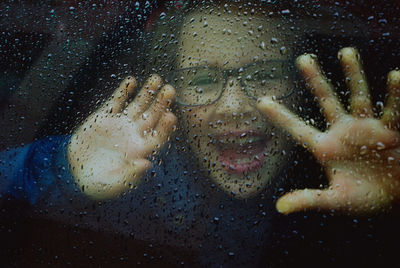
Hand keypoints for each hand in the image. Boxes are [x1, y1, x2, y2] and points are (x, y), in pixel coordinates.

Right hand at [68, 75, 176, 199]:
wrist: (75, 173)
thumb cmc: (99, 184)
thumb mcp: (114, 185)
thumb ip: (131, 175)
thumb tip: (146, 164)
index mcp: (141, 152)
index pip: (158, 137)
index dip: (165, 128)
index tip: (171, 117)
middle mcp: (135, 135)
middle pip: (152, 117)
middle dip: (161, 104)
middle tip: (170, 90)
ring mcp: (121, 124)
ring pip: (138, 105)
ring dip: (147, 92)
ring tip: (156, 79)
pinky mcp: (105, 117)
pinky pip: (117, 102)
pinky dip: (123, 91)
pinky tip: (131, 81)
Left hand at [257, 47, 399, 214]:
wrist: (397, 197)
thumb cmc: (365, 198)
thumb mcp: (335, 200)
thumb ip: (309, 200)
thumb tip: (279, 207)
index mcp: (326, 148)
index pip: (297, 129)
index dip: (280, 116)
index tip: (260, 100)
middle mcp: (343, 132)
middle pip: (325, 100)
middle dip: (314, 80)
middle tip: (302, 58)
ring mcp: (367, 127)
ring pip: (358, 95)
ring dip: (352, 74)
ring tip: (346, 52)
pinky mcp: (392, 130)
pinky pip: (393, 110)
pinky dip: (395, 95)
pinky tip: (396, 77)